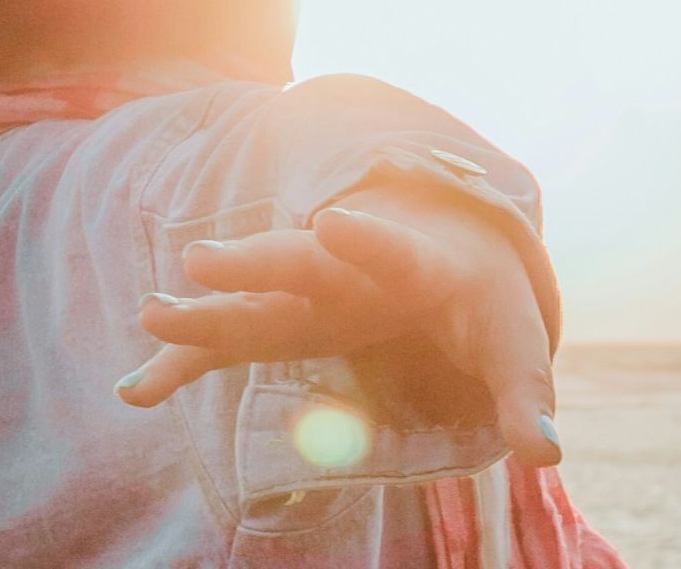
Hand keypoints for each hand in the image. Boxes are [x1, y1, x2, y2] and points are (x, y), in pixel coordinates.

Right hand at [118, 188, 560, 466]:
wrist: (449, 247)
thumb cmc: (484, 299)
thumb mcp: (514, 343)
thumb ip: (526, 397)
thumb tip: (544, 455)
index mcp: (415, 265)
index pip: (391, 251)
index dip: (366, 241)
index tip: (332, 224)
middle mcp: (350, 270)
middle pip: (297, 264)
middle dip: (252, 263)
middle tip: (199, 259)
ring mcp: (311, 294)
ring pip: (252, 300)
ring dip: (203, 310)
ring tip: (149, 315)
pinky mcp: (287, 322)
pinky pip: (229, 343)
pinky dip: (186, 361)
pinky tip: (136, 390)